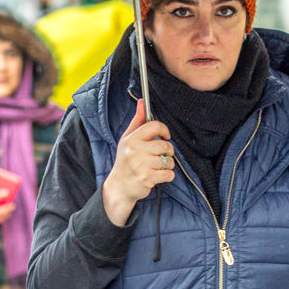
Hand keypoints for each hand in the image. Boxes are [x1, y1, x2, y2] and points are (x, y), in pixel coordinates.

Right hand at [101, 99, 174, 225]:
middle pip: (165, 145)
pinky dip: (168, 176)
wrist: (119, 186)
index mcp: (132, 139)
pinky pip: (169, 174)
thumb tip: (142, 102)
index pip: (155, 126)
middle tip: (161, 156)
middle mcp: (135, 150)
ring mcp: (141, 165)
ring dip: (167, 165)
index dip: (164, 131)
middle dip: (168, 151)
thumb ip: (137, 121)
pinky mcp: (147, 178)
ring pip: (168, 161)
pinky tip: (159, 176)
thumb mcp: (127, 139)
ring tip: (158, 167)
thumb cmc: (125, 161)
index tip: (165, 137)